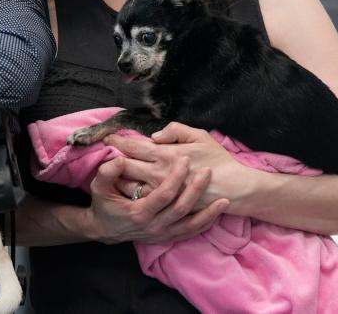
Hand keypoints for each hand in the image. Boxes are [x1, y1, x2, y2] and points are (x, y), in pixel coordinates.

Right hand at [85, 153, 228, 245]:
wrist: (105, 230)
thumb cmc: (104, 204)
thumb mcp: (98, 187)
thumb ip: (107, 172)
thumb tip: (120, 160)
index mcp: (139, 212)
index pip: (164, 194)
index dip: (176, 177)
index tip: (185, 159)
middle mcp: (153, 226)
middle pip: (181, 208)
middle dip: (196, 190)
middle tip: (208, 172)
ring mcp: (162, 234)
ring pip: (191, 225)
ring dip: (209, 213)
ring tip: (224, 200)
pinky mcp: (168, 238)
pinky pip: (191, 232)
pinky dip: (205, 224)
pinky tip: (217, 214)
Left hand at [107, 122, 254, 210]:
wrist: (234, 188)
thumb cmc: (218, 159)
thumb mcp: (200, 136)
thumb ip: (176, 131)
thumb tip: (154, 136)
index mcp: (167, 154)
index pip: (136, 146)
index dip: (120, 141)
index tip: (108, 136)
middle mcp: (160, 173)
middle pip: (128, 165)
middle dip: (114, 157)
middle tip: (103, 153)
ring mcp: (162, 192)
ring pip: (130, 185)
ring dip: (118, 178)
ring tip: (108, 170)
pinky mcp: (165, 206)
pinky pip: (141, 200)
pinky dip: (130, 194)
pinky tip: (125, 190)